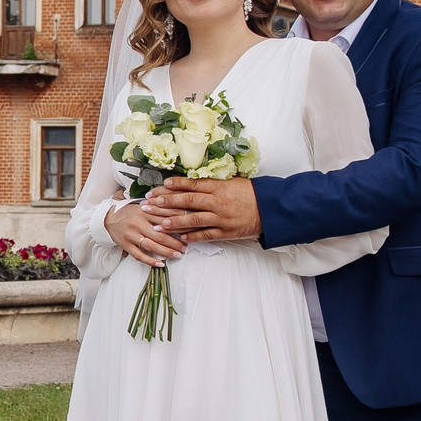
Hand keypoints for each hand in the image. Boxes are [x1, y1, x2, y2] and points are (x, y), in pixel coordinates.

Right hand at [103, 200, 185, 267]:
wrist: (108, 219)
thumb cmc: (130, 213)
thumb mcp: (144, 207)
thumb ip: (159, 209)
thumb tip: (180, 213)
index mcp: (144, 211)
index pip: (164, 218)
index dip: (178, 225)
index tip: (189, 230)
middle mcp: (137, 223)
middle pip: (160, 234)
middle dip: (175, 242)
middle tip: (185, 247)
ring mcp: (131, 235)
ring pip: (151, 246)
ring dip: (166, 252)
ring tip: (177, 254)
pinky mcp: (125, 245)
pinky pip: (139, 255)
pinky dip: (150, 261)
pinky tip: (161, 264)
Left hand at [143, 175, 261, 241]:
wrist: (271, 209)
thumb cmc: (252, 193)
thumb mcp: (232, 182)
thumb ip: (213, 185)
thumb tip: (192, 184)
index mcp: (218, 187)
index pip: (192, 185)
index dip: (175, 186)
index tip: (160, 186)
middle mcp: (217, 202)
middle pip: (187, 201)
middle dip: (166, 202)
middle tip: (149, 203)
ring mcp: (221, 218)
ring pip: (193, 220)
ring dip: (173, 222)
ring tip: (158, 223)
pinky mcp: (226, 232)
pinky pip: (205, 235)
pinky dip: (192, 236)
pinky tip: (180, 238)